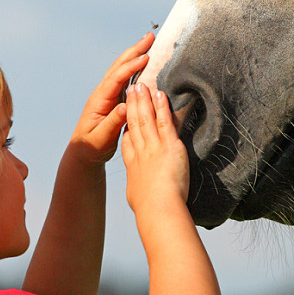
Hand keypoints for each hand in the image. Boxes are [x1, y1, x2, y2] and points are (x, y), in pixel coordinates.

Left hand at [69, 33, 154, 164]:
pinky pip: (126, 78)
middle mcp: (103, 92)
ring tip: (149, 42)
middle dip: (134, 51)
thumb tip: (126, 106)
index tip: (146, 57)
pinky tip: (146, 62)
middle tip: (150, 37)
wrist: (84, 152)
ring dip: (135, 55)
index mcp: (99, 99)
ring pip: (122, 69)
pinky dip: (136, 67)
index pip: (116, 78)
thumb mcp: (102, 137)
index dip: (131, 67)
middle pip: (119, 66)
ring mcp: (108, 94)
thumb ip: (113, 122)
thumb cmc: (91, 146)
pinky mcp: (114, 98)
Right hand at [121, 82, 189, 214]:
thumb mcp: (137, 197)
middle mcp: (141, 152)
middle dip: (132, 105)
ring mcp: (154, 147)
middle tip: (131, 89)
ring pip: (146, 118)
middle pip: (134, 123)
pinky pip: (164, 121)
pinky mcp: (168, 146)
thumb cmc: (150, 209)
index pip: (128, 141)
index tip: (125, 114)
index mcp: (133, 165)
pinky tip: (160, 95)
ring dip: (143, 100)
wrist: (158, 209)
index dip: (126, 126)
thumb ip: (139, 190)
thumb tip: (142, 196)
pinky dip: (161, 107)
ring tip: (141, 85)